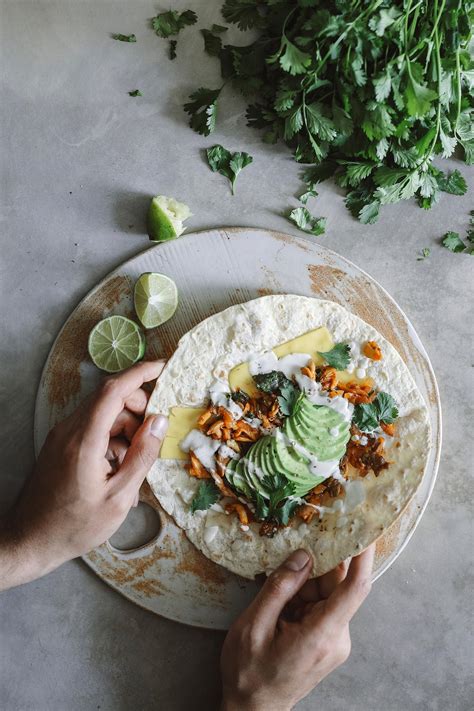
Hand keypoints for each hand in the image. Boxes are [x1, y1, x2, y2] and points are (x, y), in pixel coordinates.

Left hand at [0, 360, 167, 590]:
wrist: (31, 541)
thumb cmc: (75, 525)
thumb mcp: (119, 496)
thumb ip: (142, 455)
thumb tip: (160, 422)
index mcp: (84, 439)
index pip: (113, 390)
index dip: (140, 373)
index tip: (163, 367)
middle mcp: (69, 430)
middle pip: (109, 399)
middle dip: (138, 408)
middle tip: (154, 435)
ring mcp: (62, 436)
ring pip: (103, 415)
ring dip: (126, 428)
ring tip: (135, 464)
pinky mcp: (60, 445)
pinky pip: (92, 429)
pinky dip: (111, 439)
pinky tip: (119, 468)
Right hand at [221, 545, 374, 710]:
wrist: (253, 709)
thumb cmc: (249, 673)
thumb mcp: (253, 625)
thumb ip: (280, 587)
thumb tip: (303, 555)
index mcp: (321, 635)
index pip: (355, 588)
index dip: (363, 556)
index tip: (364, 530)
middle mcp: (336, 638)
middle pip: (337, 586)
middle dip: (316, 567)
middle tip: (293, 549)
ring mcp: (334, 641)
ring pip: (328, 594)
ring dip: (305, 584)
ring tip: (277, 593)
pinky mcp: (328, 641)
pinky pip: (322, 606)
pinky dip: (304, 597)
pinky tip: (283, 604)